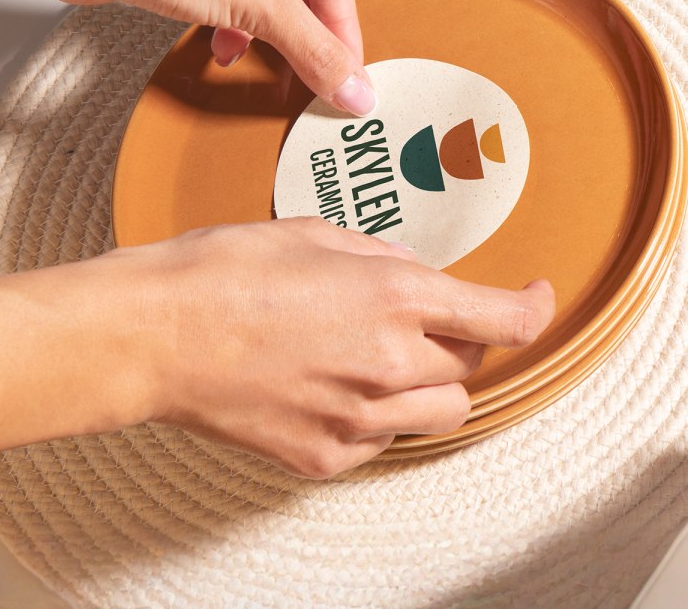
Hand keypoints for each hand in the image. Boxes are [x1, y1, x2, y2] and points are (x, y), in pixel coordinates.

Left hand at [50, 0, 376, 115]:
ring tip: (249, 51)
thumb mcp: (258, 6)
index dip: (340, 23)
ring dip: (257, 19)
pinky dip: (226, 5)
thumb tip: (352, 86)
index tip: (345, 64)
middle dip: (295, 22)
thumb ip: (313, 49)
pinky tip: (219, 36)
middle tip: (307, 63)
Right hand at [101, 217, 554, 477]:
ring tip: (380, 357)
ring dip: (428, 382)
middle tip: (420, 318)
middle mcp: (388, 364)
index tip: (534, 298)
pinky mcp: (325, 455)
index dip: (530, 307)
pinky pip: (380, 439)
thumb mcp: (309, 234)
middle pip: (469, 365)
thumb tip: (407, 271)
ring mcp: (358, 418)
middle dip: (458, 338)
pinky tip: (333, 384)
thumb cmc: (220, 272)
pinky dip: (376, 413)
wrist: (156, 335)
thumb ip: (376, 256)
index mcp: (391, 296)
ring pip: (439, 413)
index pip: (499, 318)